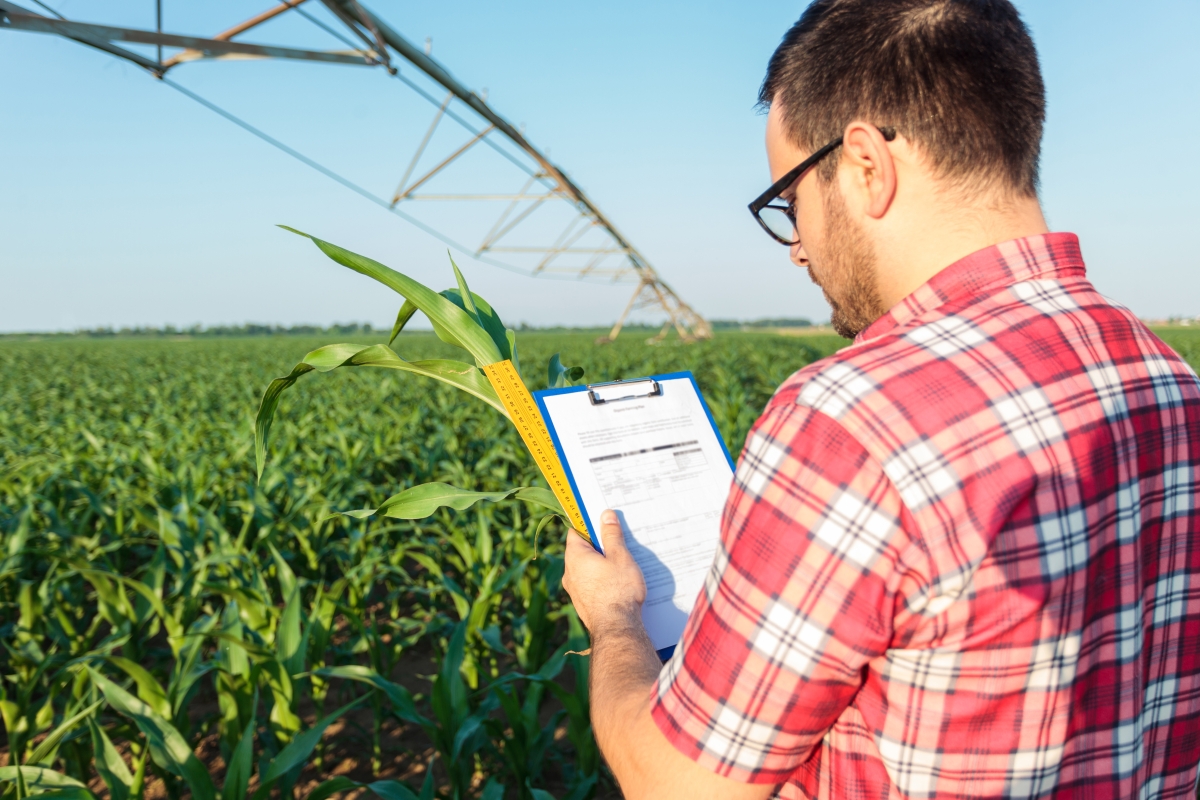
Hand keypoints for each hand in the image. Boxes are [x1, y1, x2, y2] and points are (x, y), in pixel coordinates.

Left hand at [563, 509, 646, 633]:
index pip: (576, 531)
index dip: (589, 524)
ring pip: (586, 569)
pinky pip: (590, 584)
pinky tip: (618, 583)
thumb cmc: (618, 589)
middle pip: (582, 550)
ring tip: (622, 564)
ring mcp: (574, 590)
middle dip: (599, 545)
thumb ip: (611, 535)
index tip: (603, 521)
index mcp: (574, 556)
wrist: (616, 628)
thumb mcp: (619, 556)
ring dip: (601, 564)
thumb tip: (605, 515)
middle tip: (618, 542)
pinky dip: (601, 580)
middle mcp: (569, 573)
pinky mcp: (583, 604)